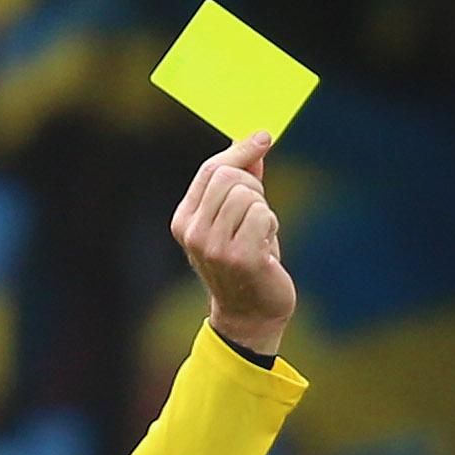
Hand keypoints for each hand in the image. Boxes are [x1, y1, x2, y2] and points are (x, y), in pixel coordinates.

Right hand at [175, 131, 293, 353]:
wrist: (250, 318)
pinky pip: (262, 215)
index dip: (240, 151)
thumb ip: (243, 183)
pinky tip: (266, 249)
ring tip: (261, 237)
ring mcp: (213, 247)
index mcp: (184, 220)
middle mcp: (193, 233)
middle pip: (228, 177)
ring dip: (264, 211)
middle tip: (260, 214)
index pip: (211, 170)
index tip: (264, 137)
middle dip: (253, 187)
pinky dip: (271, 227)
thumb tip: (255, 141)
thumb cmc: (247, 266)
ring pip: (247, 195)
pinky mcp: (239, 257)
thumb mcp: (238, 221)